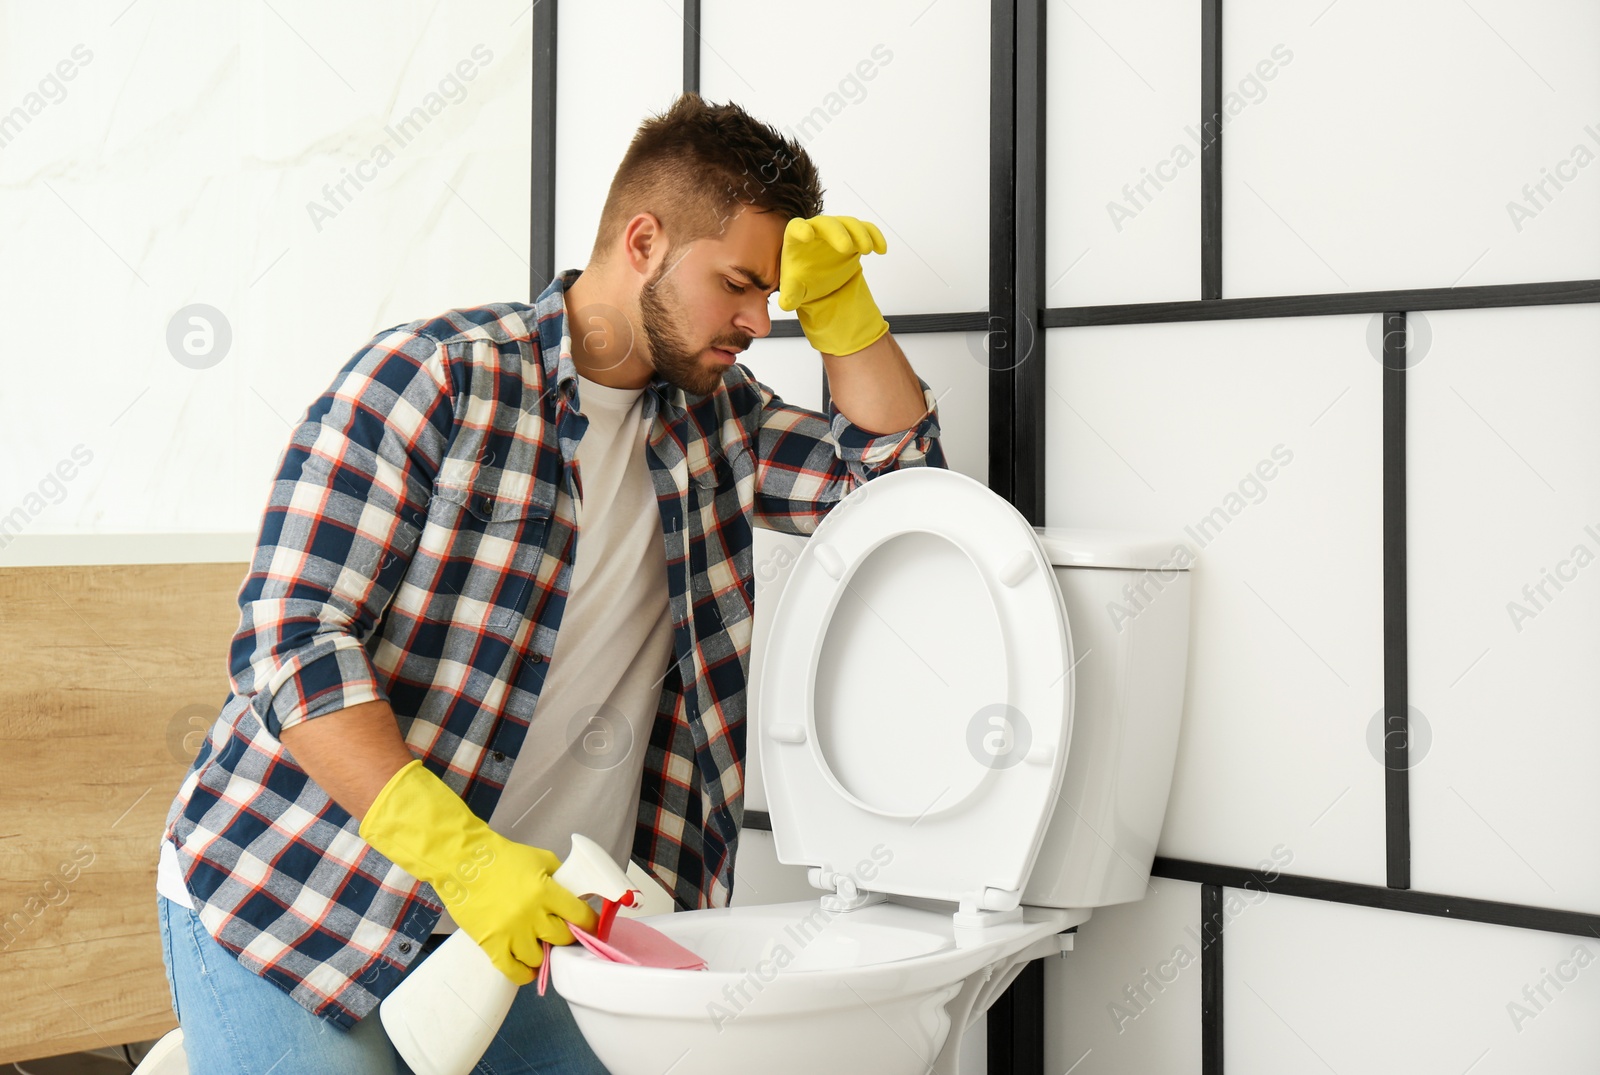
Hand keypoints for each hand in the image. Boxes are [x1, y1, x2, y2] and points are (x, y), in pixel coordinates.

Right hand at [358, 759, 598, 983]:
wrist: (463, 862)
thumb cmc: (502, 858)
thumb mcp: (541, 859)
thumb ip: (561, 878)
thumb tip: (578, 896)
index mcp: (547, 891)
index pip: (580, 916)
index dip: (589, 923)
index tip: (590, 926)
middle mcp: (532, 915)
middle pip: (562, 939)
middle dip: (565, 937)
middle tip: (560, 932)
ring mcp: (511, 933)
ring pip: (539, 958)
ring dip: (542, 952)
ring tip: (538, 943)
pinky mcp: (491, 945)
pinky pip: (513, 972)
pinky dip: (523, 974)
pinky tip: (527, 968)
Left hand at [777, 213, 890, 356]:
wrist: (819, 281)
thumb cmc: (802, 280)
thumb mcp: (794, 290)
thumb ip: (790, 295)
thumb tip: (786, 304)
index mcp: (797, 238)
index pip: (796, 228)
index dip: (801, 229)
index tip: (807, 235)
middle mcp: (817, 229)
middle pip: (827, 223)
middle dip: (838, 233)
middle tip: (847, 247)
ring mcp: (837, 231)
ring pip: (850, 224)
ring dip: (860, 234)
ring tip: (867, 250)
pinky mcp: (853, 236)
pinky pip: (866, 230)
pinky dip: (875, 237)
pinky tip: (882, 250)